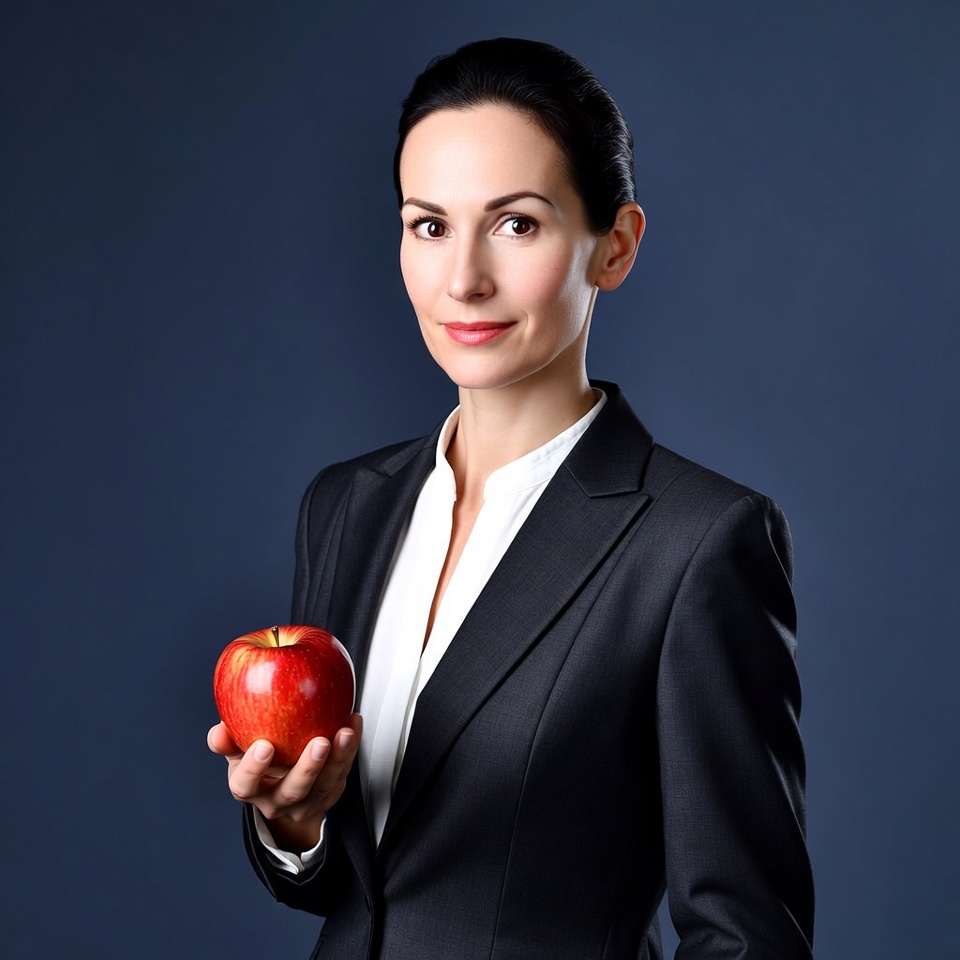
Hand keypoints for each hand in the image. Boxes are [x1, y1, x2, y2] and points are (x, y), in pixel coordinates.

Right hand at [207, 714, 361, 851]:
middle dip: (308, 768)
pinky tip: (353, 724)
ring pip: (324, 786)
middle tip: (319, 742)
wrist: (281, 782)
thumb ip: (227, 740)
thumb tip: (218, 731)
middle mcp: (277, 802)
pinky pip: (343, 774)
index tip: (264, 745)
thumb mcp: (237, 750)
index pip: (246, 785)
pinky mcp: (328, 796)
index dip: (253, 768)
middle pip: (293, 791)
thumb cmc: (259, 760)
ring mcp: (305, 803)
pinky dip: (350, 750)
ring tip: (345, 732)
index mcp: (249, 790)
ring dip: (338, 758)